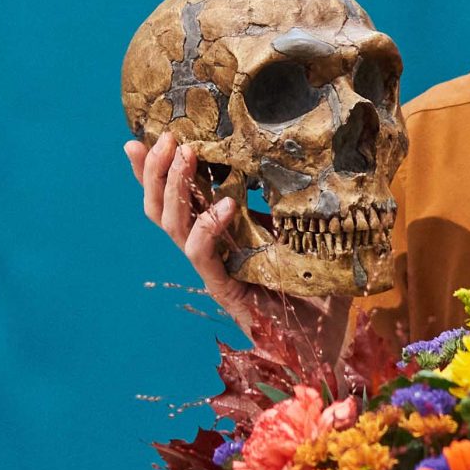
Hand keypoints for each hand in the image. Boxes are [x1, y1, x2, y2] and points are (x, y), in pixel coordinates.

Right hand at [125, 130, 293, 335]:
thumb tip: (282, 161)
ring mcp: (212, 269)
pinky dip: (207, 228)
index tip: (146, 135)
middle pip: (160, 209)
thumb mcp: (292, 231)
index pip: (174, 199)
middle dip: (156, 171)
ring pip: (173, 227)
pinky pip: (203, 254)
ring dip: (176, 188)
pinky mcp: (224, 287)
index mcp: (215, 234)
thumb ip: (277, 204)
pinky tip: (223, 205)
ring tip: (185, 156)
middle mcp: (205, 250)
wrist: (323, 334)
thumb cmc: (310, 282)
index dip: (154, 171)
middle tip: (165, 139)